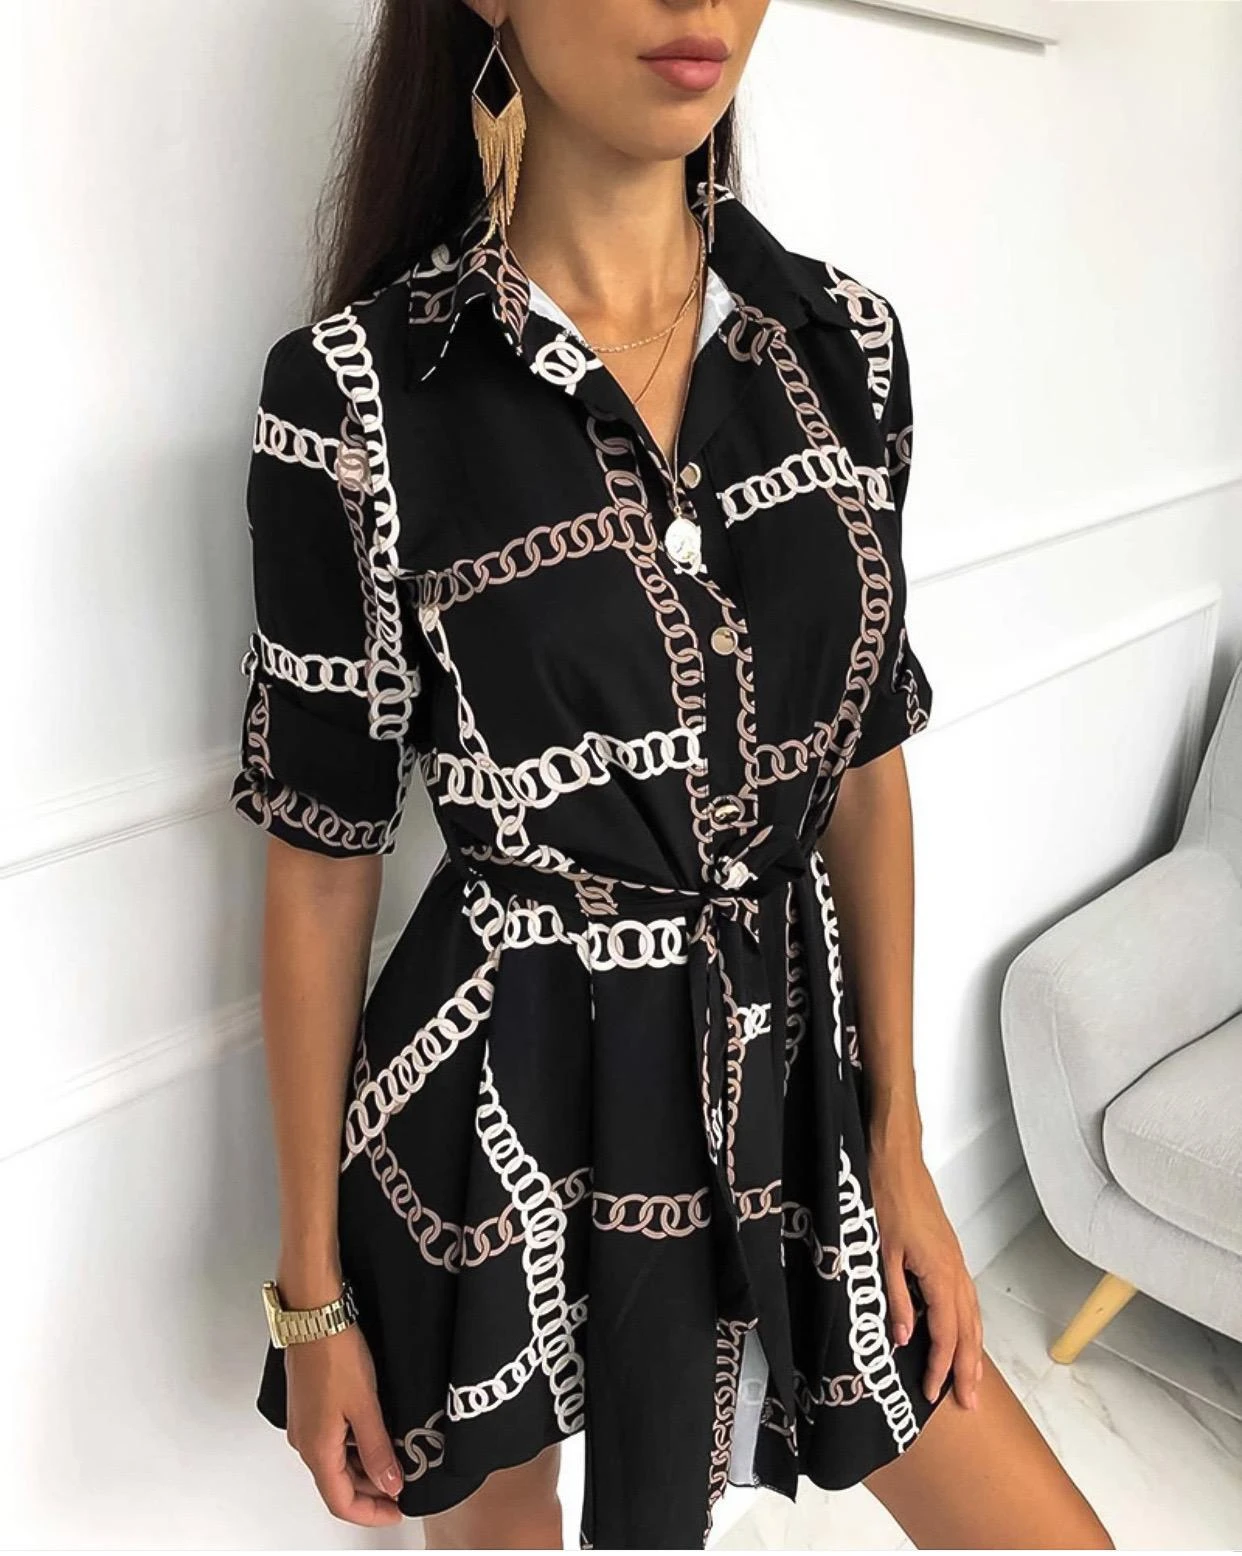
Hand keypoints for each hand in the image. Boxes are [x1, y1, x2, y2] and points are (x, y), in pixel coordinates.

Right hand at [284, 1322, 405, 1525]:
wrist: (313, 1314)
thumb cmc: (335, 1354)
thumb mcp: (365, 1406)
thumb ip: (377, 1450)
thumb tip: (389, 1486)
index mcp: (315, 1450)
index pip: (341, 1503)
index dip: (371, 1513)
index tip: (398, 1510)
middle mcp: (304, 1442)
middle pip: (337, 1484)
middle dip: (371, 1490)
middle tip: (403, 1483)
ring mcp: (304, 1423)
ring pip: (335, 1461)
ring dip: (363, 1466)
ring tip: (395, 1457)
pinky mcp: (308, 1406)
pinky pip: (331, 1440)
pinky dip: (354, 1445)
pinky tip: (376, 1432)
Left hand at [867, 1132, 983, 1411]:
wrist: (896, 1158)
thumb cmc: (886, 1197)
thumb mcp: (882, 1252)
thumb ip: (896, 1298)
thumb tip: (904, 1338)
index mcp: (939, 1273)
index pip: (945, 1332)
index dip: (940, 1366)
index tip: (933, 1394)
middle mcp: (955, 1269)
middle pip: (967, 1329)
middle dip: (968, 1368)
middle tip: (970, 1402)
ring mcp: (956, 1259)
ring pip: (972, 1314)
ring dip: (973, 1348)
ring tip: (973, 1378)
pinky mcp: (950, 1251)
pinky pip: (966, 1296)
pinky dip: (969, 1322)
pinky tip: (963, 1331)